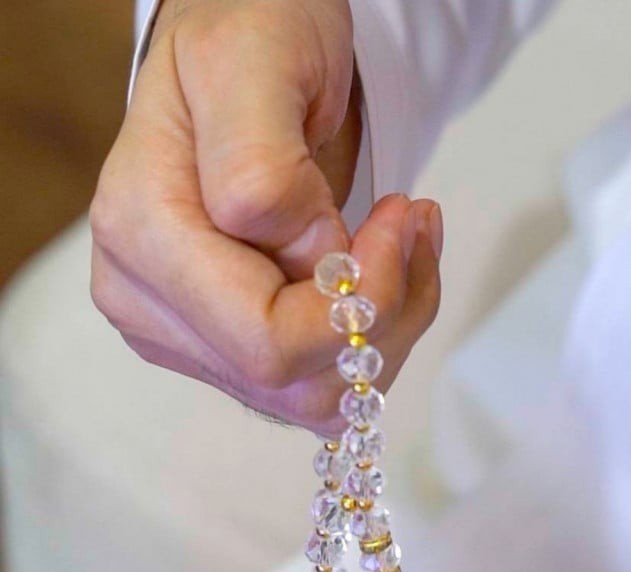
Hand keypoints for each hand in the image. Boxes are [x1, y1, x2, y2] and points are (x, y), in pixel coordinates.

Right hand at [90, 0, 441, 434]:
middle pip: (288, 381)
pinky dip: (368, 341)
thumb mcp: (249, 63)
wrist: (238, 54)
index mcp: (142, 236)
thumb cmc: (242, 36)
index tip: (402, 212)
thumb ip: (263, 169)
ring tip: (404, 243)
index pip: (266, 338)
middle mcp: (147, 304)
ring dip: (384, 332)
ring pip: (310, 400)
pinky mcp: (223, 351)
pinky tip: (380, 275)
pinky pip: (316, 388)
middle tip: (411, 229)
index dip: (358, 292)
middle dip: (378, 316)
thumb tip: (310, 263)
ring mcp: (184, 338)